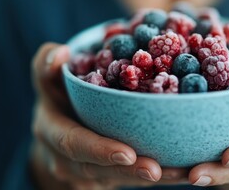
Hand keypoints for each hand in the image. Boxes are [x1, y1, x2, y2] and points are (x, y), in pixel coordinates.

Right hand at [30, 43, 187, 189]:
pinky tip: (183, 172)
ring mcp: (85, 172)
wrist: (55, 133)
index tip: (128, 153)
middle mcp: (65, 159)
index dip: (97, 150)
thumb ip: (46, 65)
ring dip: (148, 178)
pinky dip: (159, 178)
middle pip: (96, 169)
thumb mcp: (46, 79)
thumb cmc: (56, 97)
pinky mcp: (105, 176)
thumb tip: (60, 52)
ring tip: (180, 173)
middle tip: (157, 170)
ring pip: (116, 179)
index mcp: (51, 131)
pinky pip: (129, 179)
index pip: (71, 142)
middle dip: (128, 172)